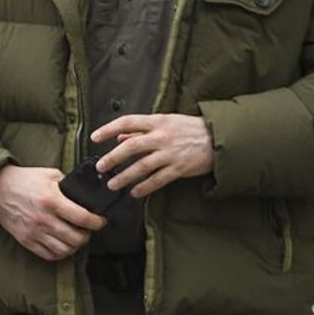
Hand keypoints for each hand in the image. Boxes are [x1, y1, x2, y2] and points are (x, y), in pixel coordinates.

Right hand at [0, 165, 105, 261]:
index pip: (83, 218)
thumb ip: (67, 184)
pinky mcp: (27, 240)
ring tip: (76, 238)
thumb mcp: (48, 174)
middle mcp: (44, 219)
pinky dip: (60, 253)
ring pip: (65, 250)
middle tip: (88, 230)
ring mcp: (35, 232)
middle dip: (88, 236)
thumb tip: (82, 195)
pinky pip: (49, 255)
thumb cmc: (23, 180)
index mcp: (52, 200)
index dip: (97, 222)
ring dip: (75, 246)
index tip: (101, 221)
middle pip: (76, 238)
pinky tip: (62, 244)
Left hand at [92, 113, 213, 197]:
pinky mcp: (179, 168)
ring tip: (112, 184)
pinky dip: (145, 187)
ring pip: (142, 166)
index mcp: (157, 121)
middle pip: (131, 146)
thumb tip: (120, 137)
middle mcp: (161, 136)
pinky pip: (157, 180)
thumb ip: (142, 129)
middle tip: (100, 168)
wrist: (219, 138)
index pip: (127, 122)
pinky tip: (135, 193)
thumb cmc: (191, 128)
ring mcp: (170, 153)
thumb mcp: (166, 122)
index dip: (108, 129)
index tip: (94, 137)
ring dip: (125, 177)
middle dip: (113, 158)